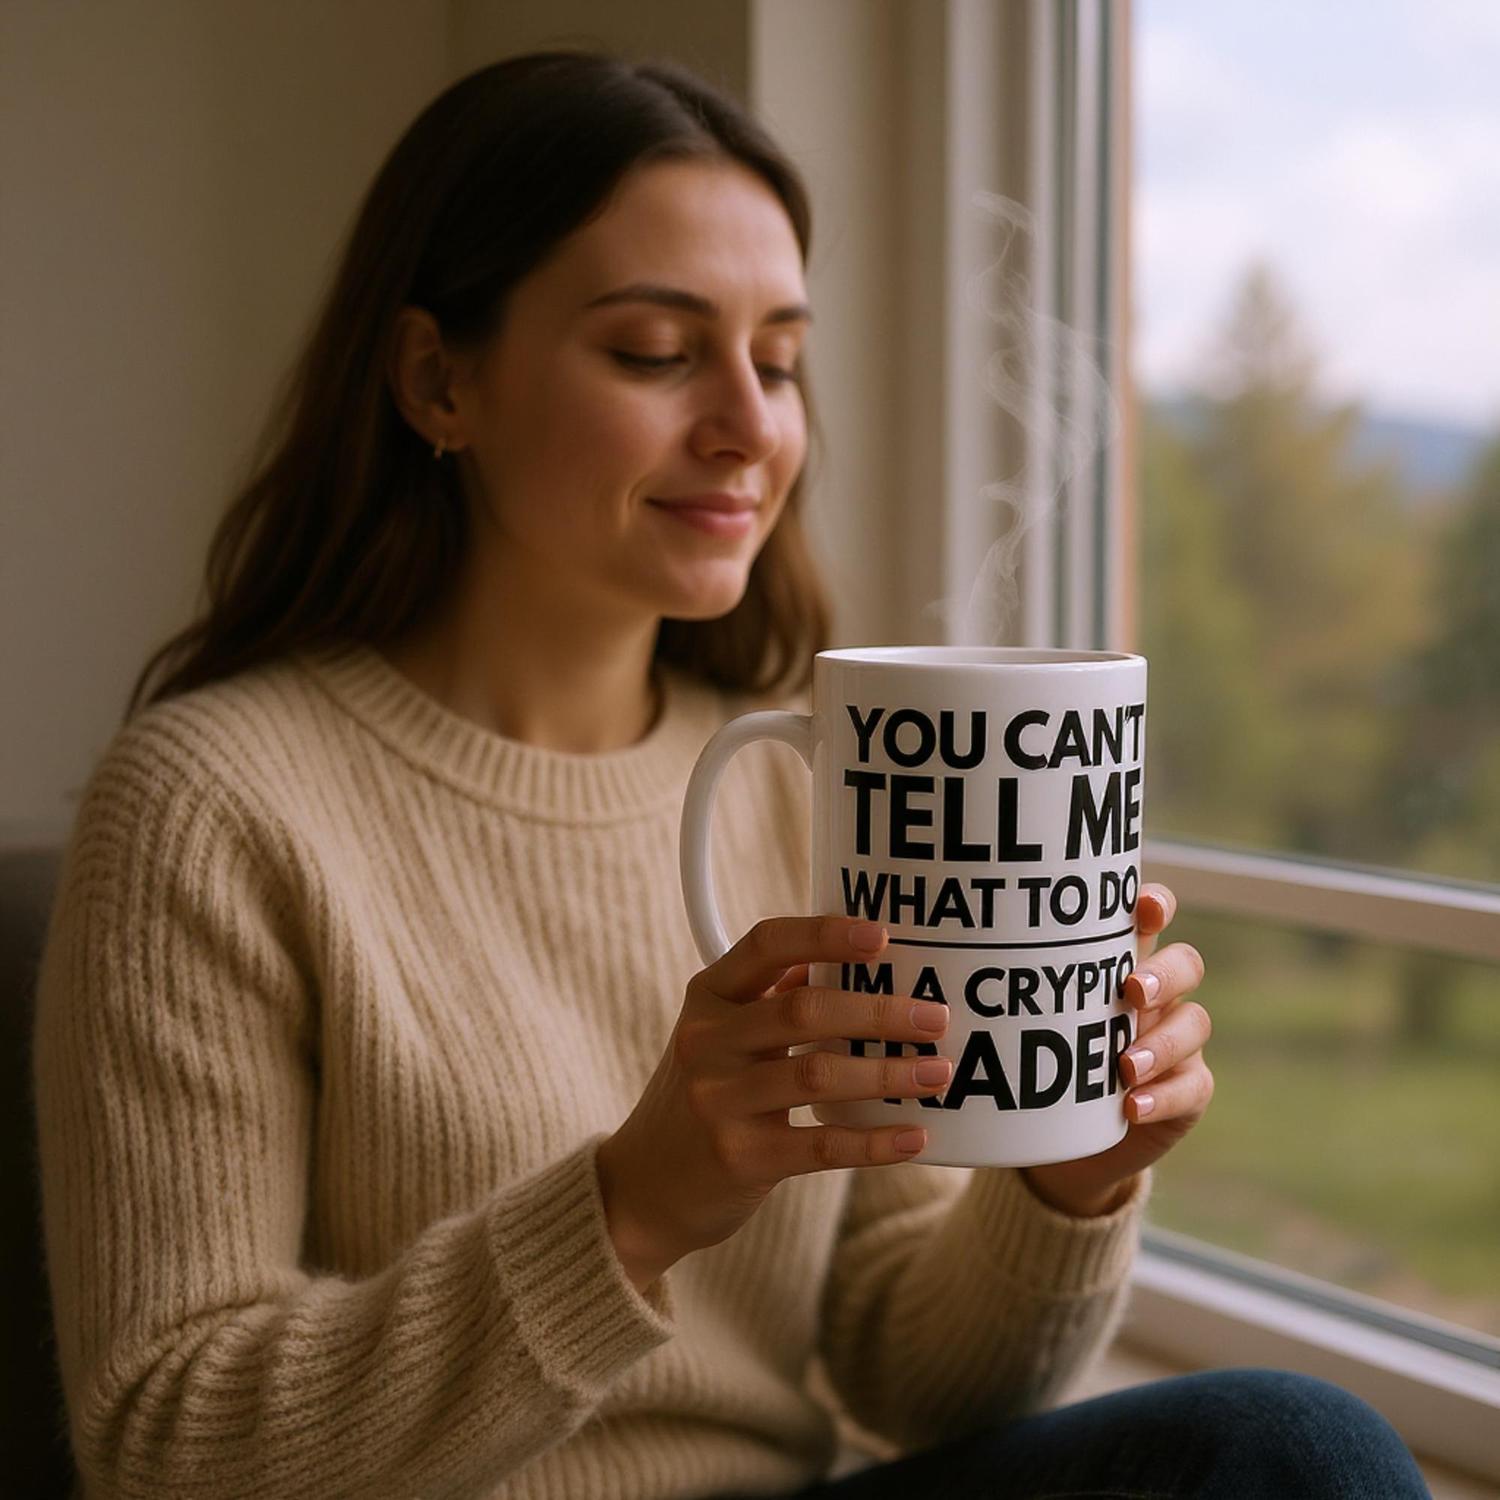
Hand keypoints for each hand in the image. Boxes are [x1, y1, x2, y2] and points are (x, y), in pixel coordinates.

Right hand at [597, 916, 950, 1291]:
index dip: (824, 934)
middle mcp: (707, 1041)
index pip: (765, 944)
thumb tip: (851, 959)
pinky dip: (873, 1142)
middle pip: (804, 1009)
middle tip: (935, 1018)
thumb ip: (774, 996)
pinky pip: (820, 1146)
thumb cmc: (702, 1096)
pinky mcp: (739, 1158)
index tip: (881, 936)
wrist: (642, 1187)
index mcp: (708, 996)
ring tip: (938, 1074)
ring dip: (887, 1073)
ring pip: (817, 1075)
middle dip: (878, 1011)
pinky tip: (914, 1136)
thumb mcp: (720, 1035)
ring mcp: (718, 1101)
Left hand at [1021, 884, 1210, 1217]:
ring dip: (1162, 1043)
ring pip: (1194, 1023)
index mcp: (1118, 963)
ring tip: (1125, 1066)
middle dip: (1164, 973)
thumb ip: (1005, 987)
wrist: (1054, 1144)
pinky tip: (1133, 1106)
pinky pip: (1193, 1087)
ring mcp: (1175, 1042)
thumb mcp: (1018, 1020)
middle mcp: (1156, 997)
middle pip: (1186, 963)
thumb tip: (933, 950)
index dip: (1155, 904)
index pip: (1152, 917)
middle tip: (1131, 991)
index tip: (1142, 906)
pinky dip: (1164, 1096)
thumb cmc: (1030, 1063)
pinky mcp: (1186, 1092)